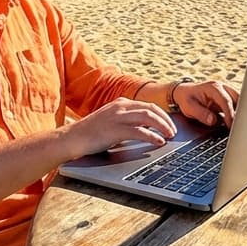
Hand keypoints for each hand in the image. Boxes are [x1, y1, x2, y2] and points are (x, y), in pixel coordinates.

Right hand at [62, 98, 177, 157]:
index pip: (148, 105)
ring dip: (162, 126)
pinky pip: (138, 131)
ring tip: (170, 136)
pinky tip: (158, 142)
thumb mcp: (111, 121)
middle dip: (166, 120)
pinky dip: (152, 136)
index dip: (162, 115)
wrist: (72, 138)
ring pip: (147, 117)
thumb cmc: (91, 133)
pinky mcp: (114, 130)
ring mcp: (117, 117)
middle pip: (151, 109)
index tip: (170, 124)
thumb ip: (127, 121)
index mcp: (121, 103)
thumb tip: (146, 128)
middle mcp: (121, 107)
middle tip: (173, 131)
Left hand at [172, 80, 239, 126]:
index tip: (230, 125)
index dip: (230, 114)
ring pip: (240, 101)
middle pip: (238, 99)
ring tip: (239, 126)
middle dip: (240, 112)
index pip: (226, 100)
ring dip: (241, 112)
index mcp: (213, 87)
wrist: (185, 92)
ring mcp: (227, 92)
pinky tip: (237, 122)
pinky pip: (237, 104)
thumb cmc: (187, 98)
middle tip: (239, 127)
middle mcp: (223, 87)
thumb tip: (213, 120)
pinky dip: (238, 113)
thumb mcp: (189, 107)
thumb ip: (201, 113)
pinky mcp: (228, 98)